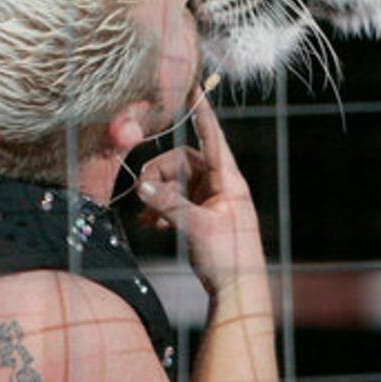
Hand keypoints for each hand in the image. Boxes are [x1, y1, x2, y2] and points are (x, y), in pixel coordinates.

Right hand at [137, 86, 266, 298]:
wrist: (239, 295)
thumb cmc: (229, 259)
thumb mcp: (197, 228)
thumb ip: (168, 204)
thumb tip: (141, 187)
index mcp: (228, 180)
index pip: (212, 136)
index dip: (201, 112)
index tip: (192, 87)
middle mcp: (220, 185)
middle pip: (182, 162)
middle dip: (159, 174)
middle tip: (141, 193)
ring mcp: (211, 200)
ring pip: (175, 183)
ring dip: (158, 195)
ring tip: (145, 216)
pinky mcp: (202, 216)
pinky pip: (177, 201)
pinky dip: (163, 209)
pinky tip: (152, 226)